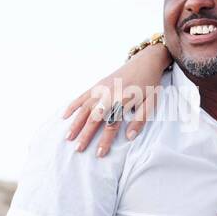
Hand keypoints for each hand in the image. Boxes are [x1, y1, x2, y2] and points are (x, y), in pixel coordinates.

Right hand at [62, 42, 169, 156]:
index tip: (99, 153)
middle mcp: (109, 94)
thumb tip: (129, 137)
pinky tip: (65, 116)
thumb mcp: (151, 103)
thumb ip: (140, 120)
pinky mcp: (98, 84)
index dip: (105, 140)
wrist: (145, 61)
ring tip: (68, 137)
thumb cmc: (150, 84)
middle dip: (85, 134)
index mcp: (123, 100)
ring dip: (76, 123)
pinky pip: (82, 96)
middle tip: (78, 149)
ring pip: (85, 108)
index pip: (112, 124)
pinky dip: (73, 106)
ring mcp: (101, 88)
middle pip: (95, 117)